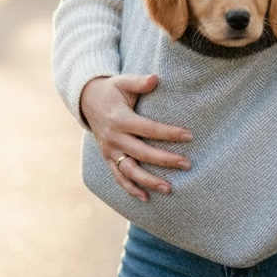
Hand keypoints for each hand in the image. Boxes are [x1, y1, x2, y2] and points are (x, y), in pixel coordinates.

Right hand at [80, 73, 192, 202]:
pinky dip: (131, 189)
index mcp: (120, 119)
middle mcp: (114, 138)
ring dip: (148, 181)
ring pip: (130, 171)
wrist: (87, 101)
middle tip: (187, 165)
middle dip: (165, 160)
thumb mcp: (123, 82)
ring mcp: (110, 151)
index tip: (189, 136)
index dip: (169, 133)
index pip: (148, 129)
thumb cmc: (112, 90)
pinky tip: (146, 198)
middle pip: (142, 153)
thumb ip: (139, 82)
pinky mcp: (108, 159)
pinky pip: (119, 177)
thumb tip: (156, 78)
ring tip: (169, 189)